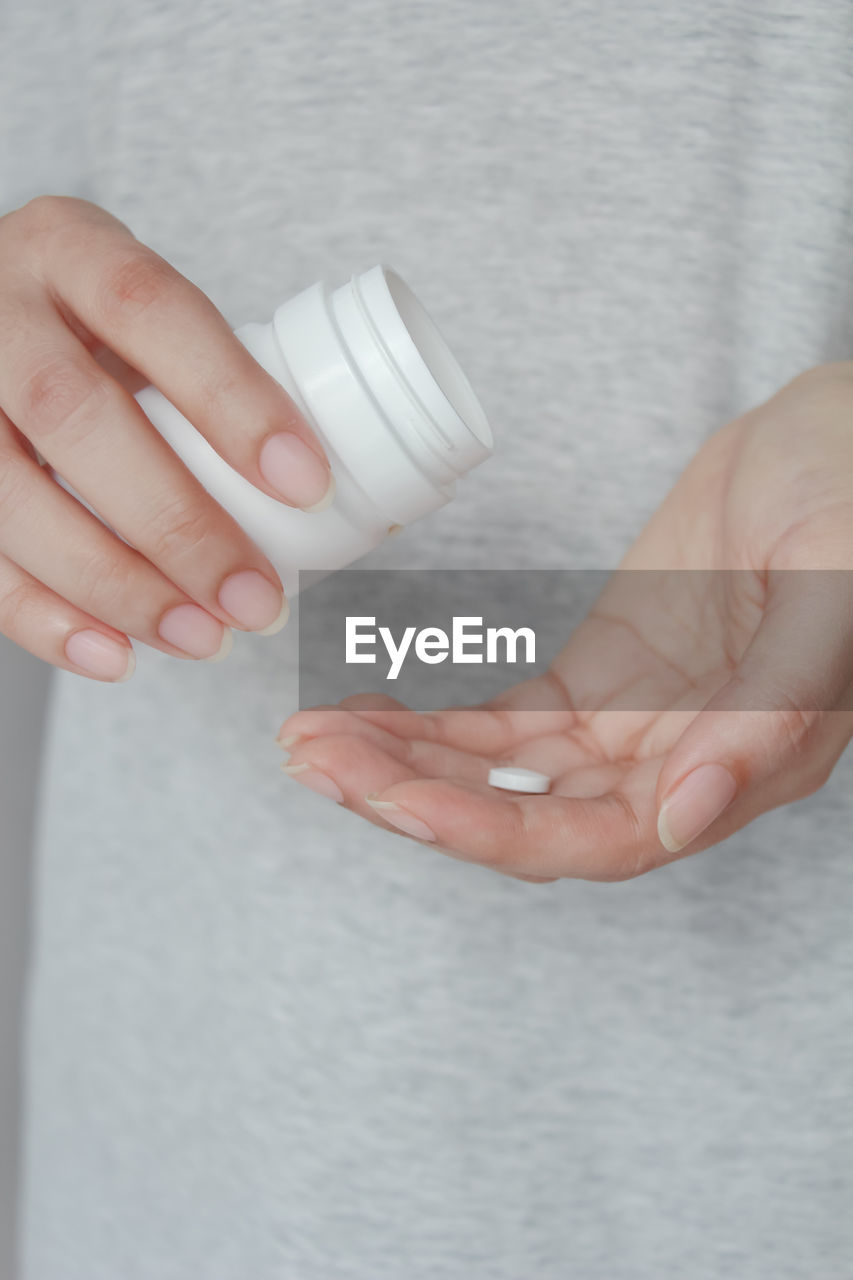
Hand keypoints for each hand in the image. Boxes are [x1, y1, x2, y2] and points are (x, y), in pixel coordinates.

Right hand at [0, 195, 332, 679]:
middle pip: (73, 414)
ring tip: (202, 639)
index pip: (151, 307)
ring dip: (115, 585)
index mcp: (69, 248)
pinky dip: (42, 619)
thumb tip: (367, 499)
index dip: (231, 398)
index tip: (307, 485)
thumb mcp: (143, 315)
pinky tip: (114, 654)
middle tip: (254, 599)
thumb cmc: (87, 329)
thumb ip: (222, 380)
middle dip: (175, 522)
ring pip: (7, 495)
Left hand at [276, 362, 852, 880]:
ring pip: (499, 772)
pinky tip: (362, 709)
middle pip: (525, 816)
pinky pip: (500, 720)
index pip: (596, 840)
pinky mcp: (596, 678)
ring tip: (308, 734)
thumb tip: (678, 818)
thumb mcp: (833, 595)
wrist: (836, 435)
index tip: (392, 797)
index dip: (489, 829)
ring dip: (404, 760)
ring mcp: (629, 725)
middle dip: (414, 795)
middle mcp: (675, 768)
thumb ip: (769, 715)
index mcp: (742, 768)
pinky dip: (430, 721)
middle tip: (313, 756)